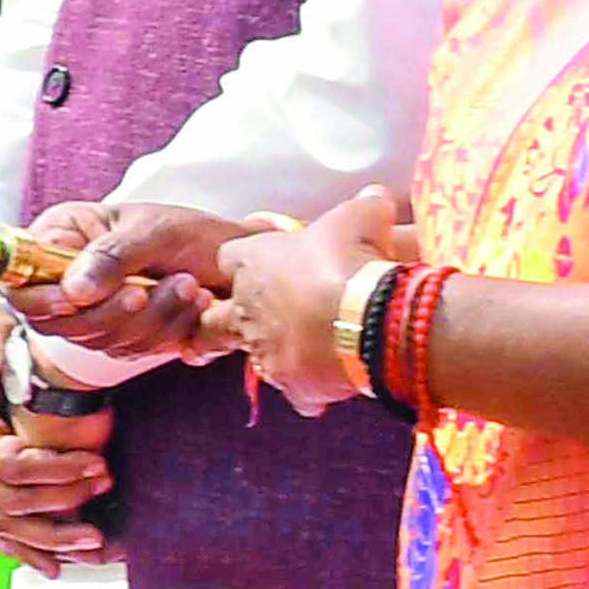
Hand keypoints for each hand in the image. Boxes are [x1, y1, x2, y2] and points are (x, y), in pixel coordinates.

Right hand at [0, 300, 110, 566]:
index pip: (7, 464)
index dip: (55, 470)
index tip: (100, 463)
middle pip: (10, 502)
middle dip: (63, 502)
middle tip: (107, 486)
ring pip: (6, 525)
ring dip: (52, 538)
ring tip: (95, 543)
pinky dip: (28, 550)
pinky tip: (57, 566)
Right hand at [6, 201, 239, 364]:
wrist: (237, 262)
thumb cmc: (194, 233)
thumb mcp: (153, 231)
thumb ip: (110, 257)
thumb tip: (73, 290)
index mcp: (63, 234)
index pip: (20, 274)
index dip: (42, 293)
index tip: (77, 298)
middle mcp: (68, 274)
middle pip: (53, 316)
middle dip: (109, 310)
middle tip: (148, 289)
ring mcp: (91, 309)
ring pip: (93, 337)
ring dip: (146, 320)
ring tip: (188, 288)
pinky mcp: (118, 335)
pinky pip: (125, 350)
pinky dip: (161, 333)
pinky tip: (190, 307)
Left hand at [197, 191, 417, 412]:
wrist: (369, 315)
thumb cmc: (354, 256)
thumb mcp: (362, 216)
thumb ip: (363, 206)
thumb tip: (376, 196)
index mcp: (252, 262)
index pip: (227, 259)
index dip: (244, 262)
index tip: (265, 264)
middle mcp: (247, 309)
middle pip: (213, 319)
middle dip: (222, 321)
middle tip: (242, 322)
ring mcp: (266, 351)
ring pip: (254, 357)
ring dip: (277, 352)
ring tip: (306, 349)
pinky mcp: (292, 384)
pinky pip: (296, 391)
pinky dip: (311, 388)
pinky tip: (332, 381)